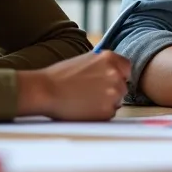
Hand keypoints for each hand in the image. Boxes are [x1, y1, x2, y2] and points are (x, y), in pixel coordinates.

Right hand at [17, 51, 131, 120]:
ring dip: (106, 102)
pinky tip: (84, 108)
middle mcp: (115, 74)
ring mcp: (113, 93)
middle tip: (91, 94)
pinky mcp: (107, 110)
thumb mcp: (85, 60)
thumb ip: (102, 65)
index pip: (127, 68)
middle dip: (111, 91)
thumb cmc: (59, 76)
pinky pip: (109, 113)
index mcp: (109, 58)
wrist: (45, 91)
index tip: (109, 81)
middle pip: (123, 86)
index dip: (118, 76)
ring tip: (85, 100)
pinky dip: (99, 114)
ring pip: (117, 101)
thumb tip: (114, 72)